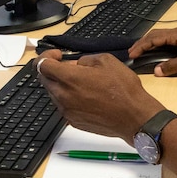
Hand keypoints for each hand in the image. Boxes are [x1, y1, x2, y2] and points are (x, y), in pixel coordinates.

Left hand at [35, 49, 163, 136]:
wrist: (134, 117)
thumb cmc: (124, 90)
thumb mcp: (107, 61)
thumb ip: (86, 59)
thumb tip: (78, 64)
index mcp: (69, 78)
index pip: (42, 65)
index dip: (47, 56)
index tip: (57, 56)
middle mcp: (63, 96)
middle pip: (45, 79)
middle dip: (54, 70)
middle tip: (70, 68)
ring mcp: (67, 111)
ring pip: (55, 93)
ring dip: (63, 85)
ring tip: (83, 84)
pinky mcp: (73, 121)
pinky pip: (64, 106)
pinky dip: (70, 99)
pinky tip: (88, 97)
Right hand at [127, 28, 176, 75]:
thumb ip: (171, 66)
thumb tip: (156, 71)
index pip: (153, 38)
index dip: (141, 46)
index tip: (132, 54)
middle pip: (155, 35)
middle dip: (142, 43)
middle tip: (132, 53)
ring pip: (162, 38)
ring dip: (150, 44)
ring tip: (141, 52)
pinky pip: (168, 41)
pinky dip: (159, 46)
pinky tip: (157, 53)